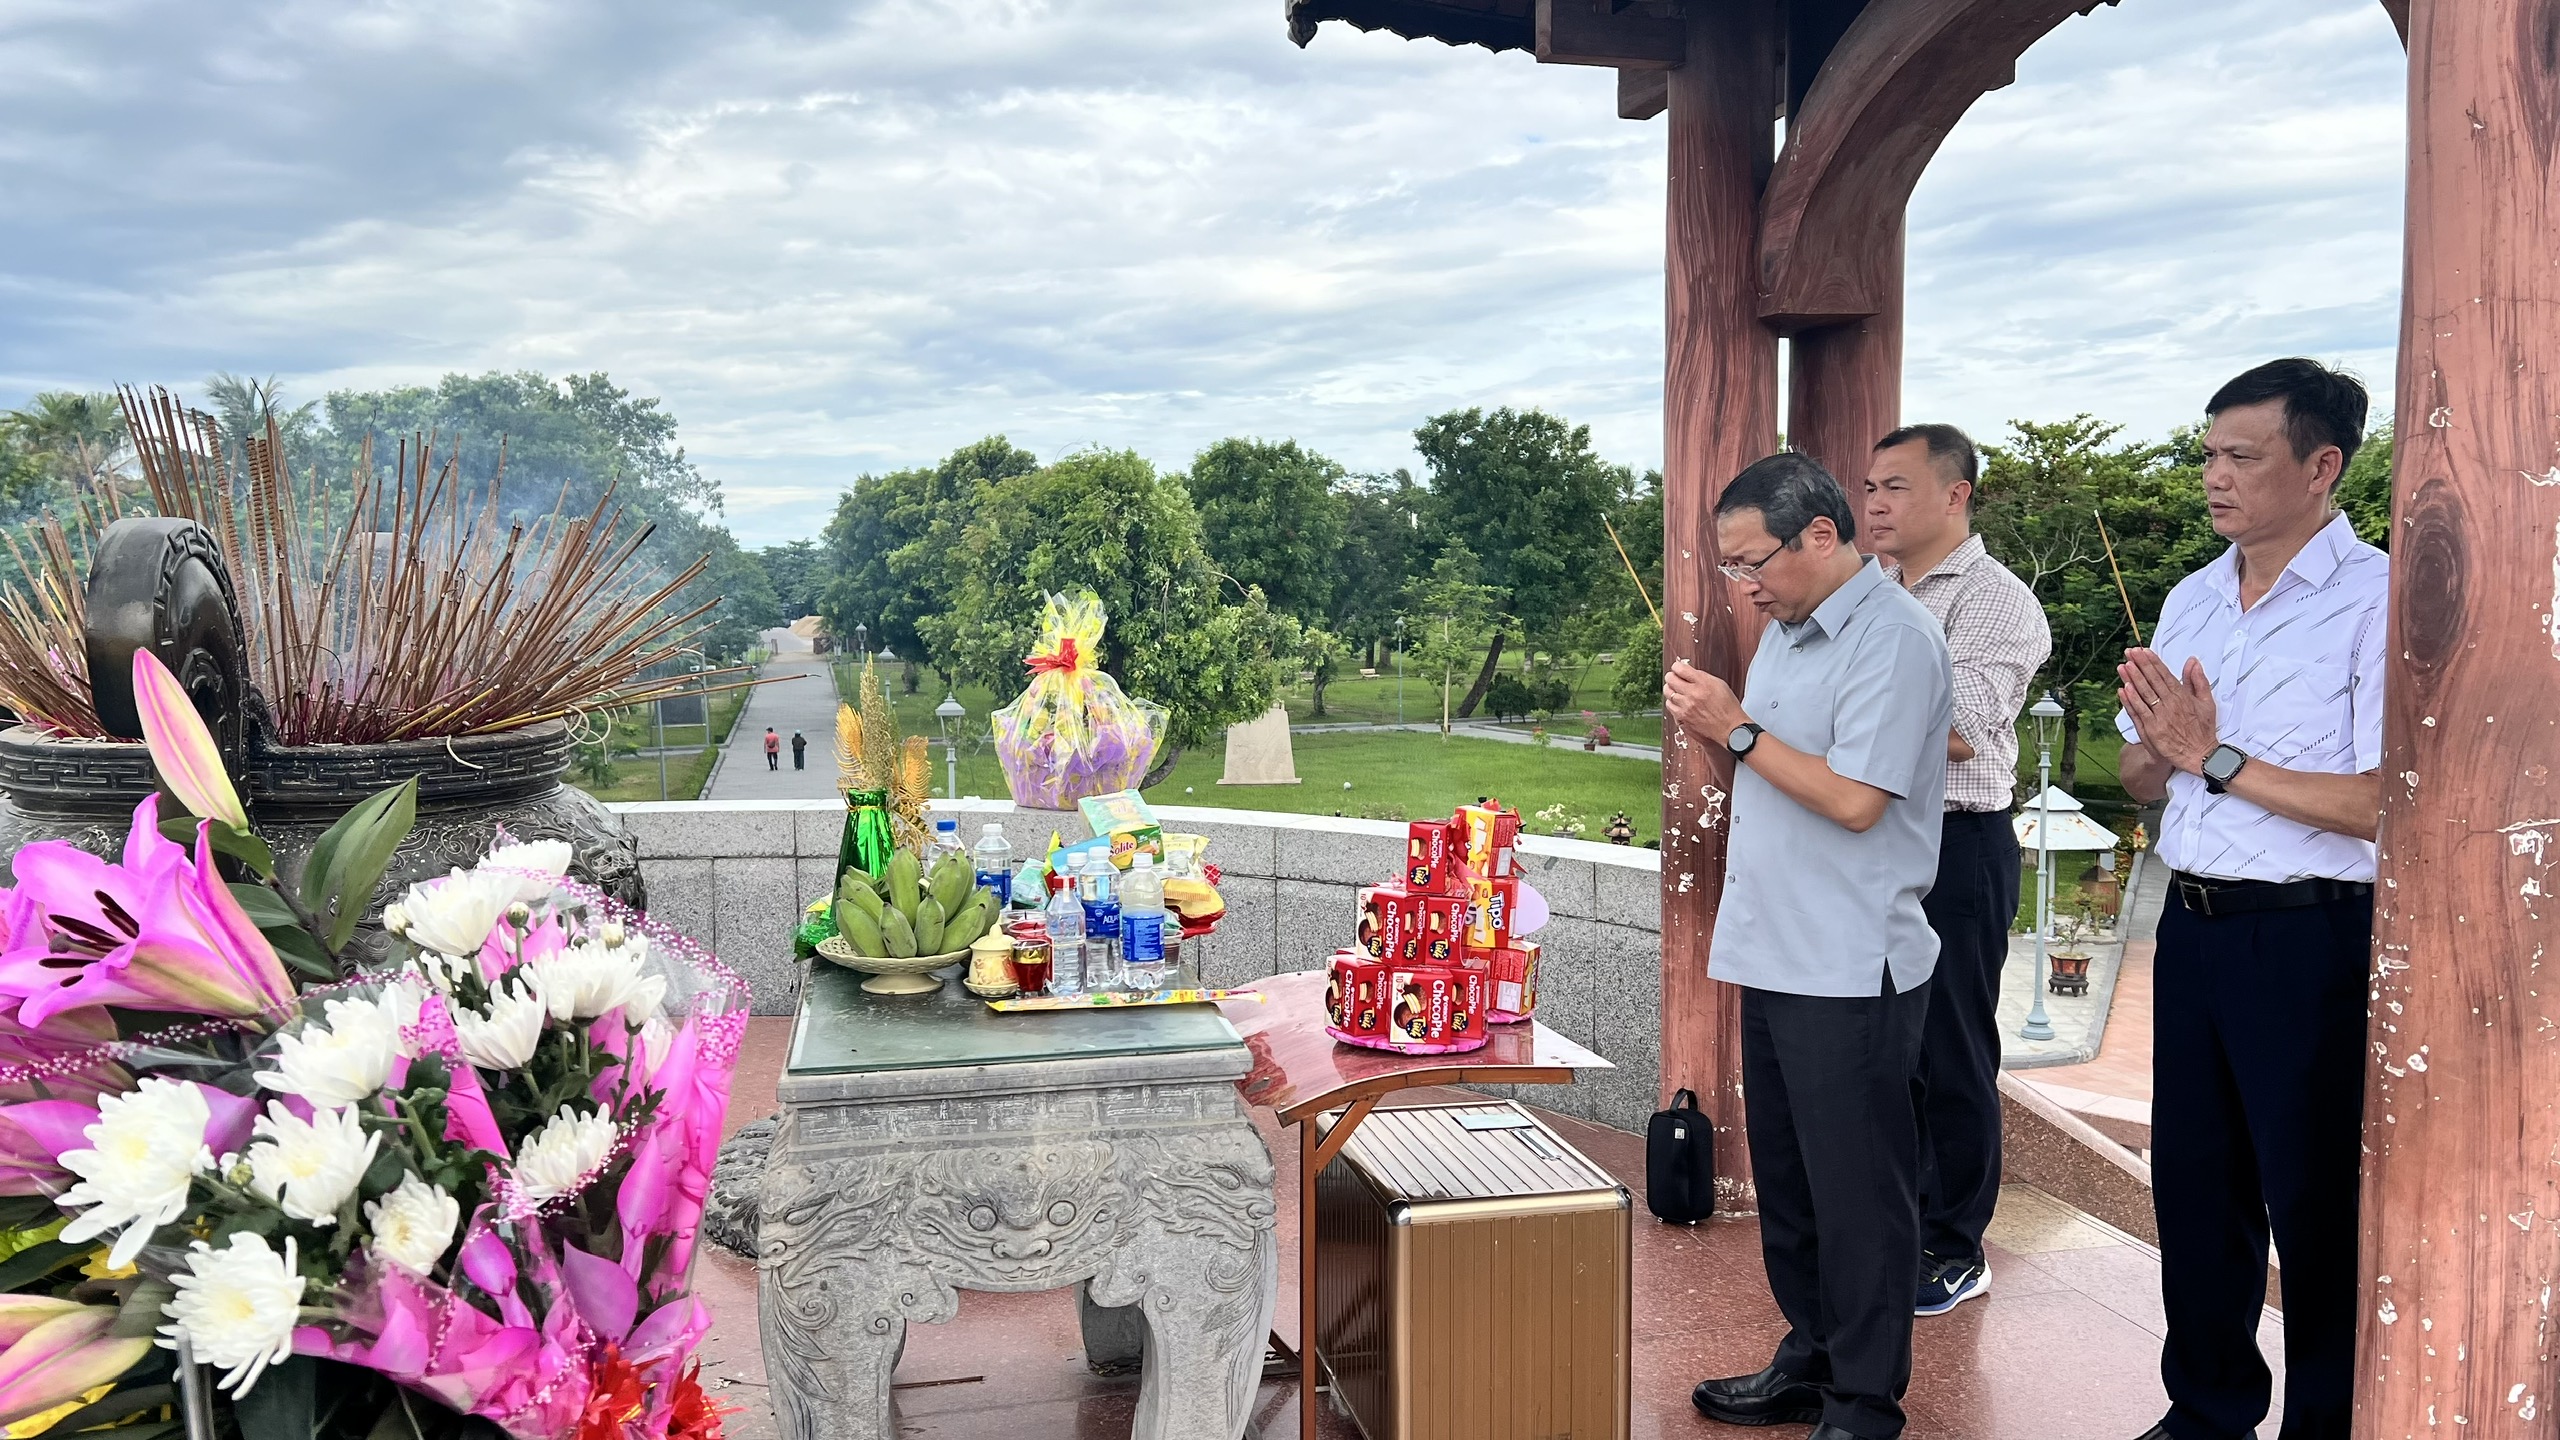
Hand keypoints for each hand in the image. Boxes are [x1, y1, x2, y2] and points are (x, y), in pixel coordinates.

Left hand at [1664, 659, 1748, 741]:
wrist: (1731, 730)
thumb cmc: (1728, 708)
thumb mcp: (1720, 685)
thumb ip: (1702, 677)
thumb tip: (1689, 672)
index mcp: (1703, 683)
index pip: (1680, 669)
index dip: (1677, 667)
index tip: (1677, 668)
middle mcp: (1692, 694)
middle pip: (1670, 679)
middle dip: (1671, 677)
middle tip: (1674, 678)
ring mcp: (1685, 708)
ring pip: (1668, 693)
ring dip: (1671, 690)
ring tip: (1677, 691)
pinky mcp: (1682, 719)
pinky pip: (1670, 706)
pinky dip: (1673, 703)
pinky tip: (1679, 703)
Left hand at [2117, 649, 2217, 773]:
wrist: (2199, 755)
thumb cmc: (2203, 729)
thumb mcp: (2207, 702)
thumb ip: (2198, 680)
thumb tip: (2192, 662)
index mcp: (2182, 696)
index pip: (2164, 675)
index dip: (2152, 662)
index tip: (2143, 651)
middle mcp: (2170, 704)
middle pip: (2152, 681)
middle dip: (2140, 665)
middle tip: (2129, 652)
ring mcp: (2160, 717)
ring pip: (2143, 694)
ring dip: (2133, 679)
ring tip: (2123, 666)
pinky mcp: (2152, 729)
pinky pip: (2139, 712)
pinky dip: (2131, 700)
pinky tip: (2124, 689)